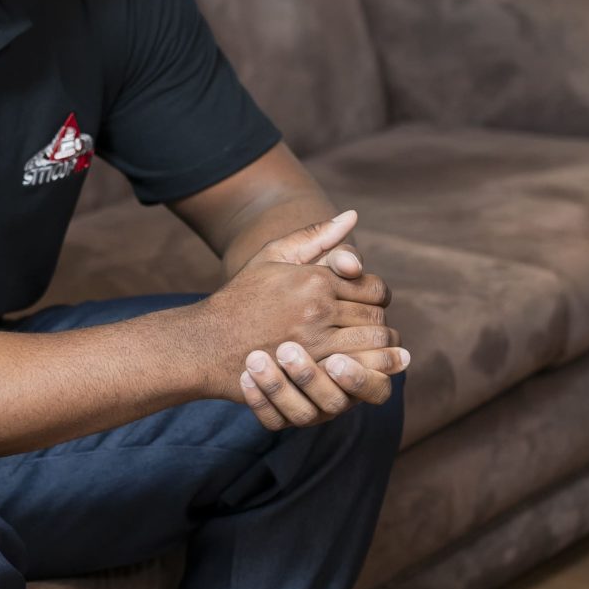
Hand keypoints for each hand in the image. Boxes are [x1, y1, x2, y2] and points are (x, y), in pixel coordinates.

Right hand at [232, 210, 409, 432]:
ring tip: (378, 354)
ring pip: (371, 344)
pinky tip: (364, 372)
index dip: (378, 298)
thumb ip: (315, 236)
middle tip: (380, 334)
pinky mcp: (309, 369)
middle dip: (382, 326)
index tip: (371, 306)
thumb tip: (353, 216)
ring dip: (381, 351)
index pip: (373, 288)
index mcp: (314, 277)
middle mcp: (318, 306)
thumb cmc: (241, 297)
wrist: (207, 342)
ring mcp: (314, 340)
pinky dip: (368, 371)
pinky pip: (356, 370)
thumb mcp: (273, 256)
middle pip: (376, 317)